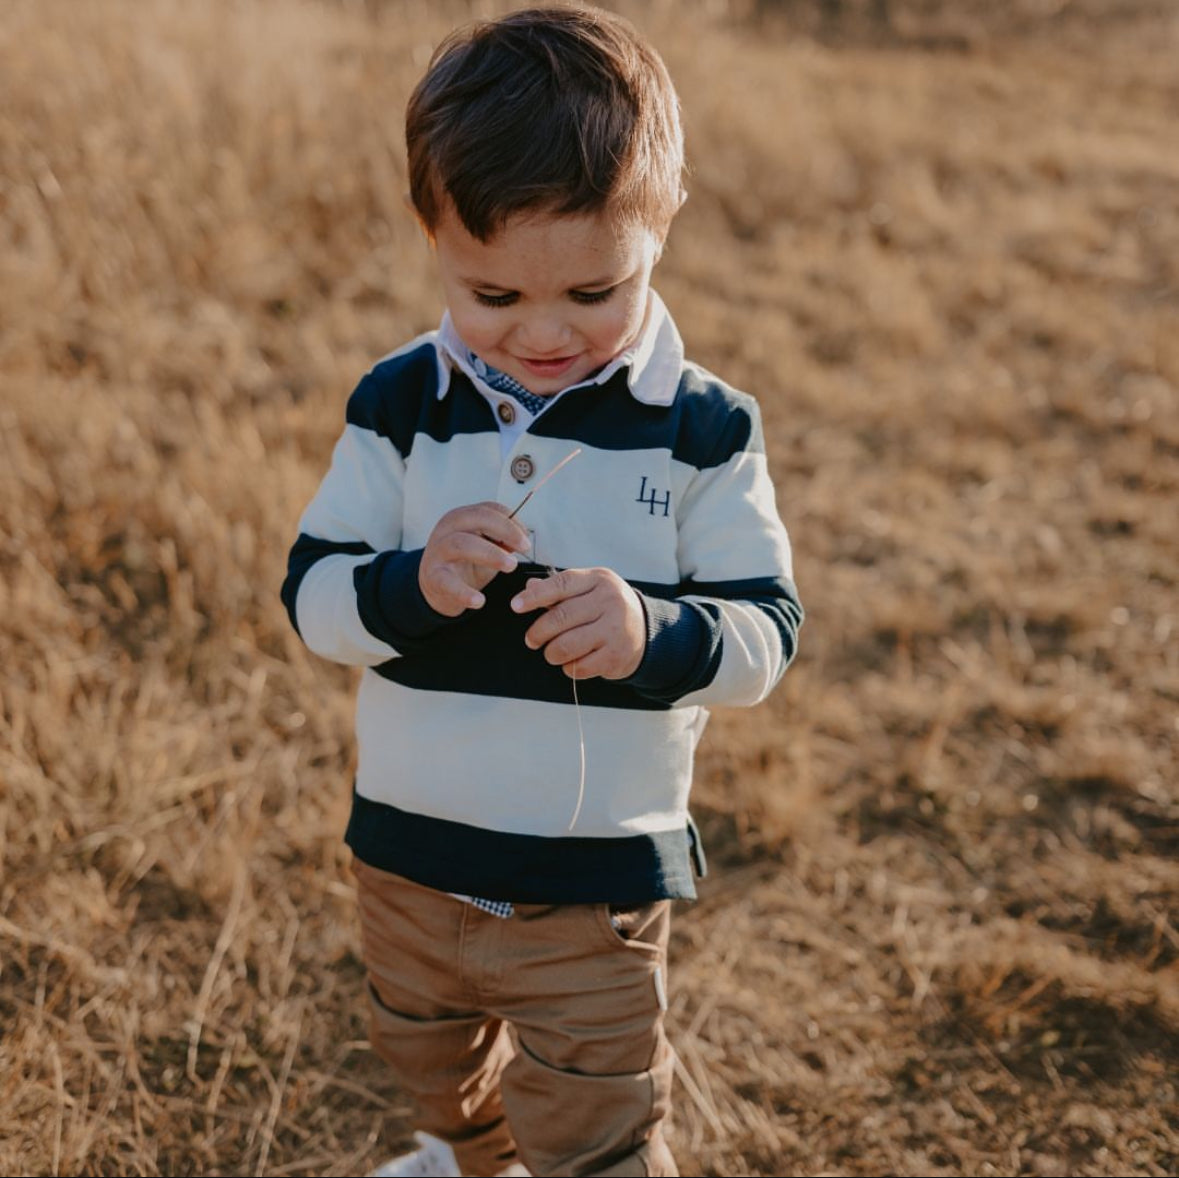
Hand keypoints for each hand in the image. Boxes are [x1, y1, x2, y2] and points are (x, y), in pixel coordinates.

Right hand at [419, 502, 530, 615]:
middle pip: (477, 519)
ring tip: (511, 566)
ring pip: (461, 544)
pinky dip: (464, 592)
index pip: (489, 509)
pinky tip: (480, 601)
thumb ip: (502, 541)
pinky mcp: (433, 576)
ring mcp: (438, 551)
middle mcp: (447, 529)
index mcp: (462, 517)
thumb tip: (523, 540)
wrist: (436, 587)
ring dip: (491, 553)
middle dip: (505, 531)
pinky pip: (448, 582)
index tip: (527, 539)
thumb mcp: (486, 547)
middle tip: (526, 548)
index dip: (512, 521)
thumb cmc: (465, 562)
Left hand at [511, 567, 645, 679]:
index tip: (515, 606)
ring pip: (566, 646)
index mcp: (599, 580)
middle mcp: (610, 601)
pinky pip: (579, 667)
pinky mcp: (616, 656)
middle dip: (538, 632)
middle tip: (532, 640)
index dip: (534, 596)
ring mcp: (616, 629)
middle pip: (560, 618)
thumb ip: (558, 589)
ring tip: (552, 653)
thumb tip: (529, 588)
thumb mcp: (588, 590)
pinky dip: (569, 668)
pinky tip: (573, 662)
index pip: (561, 584)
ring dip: (551, 653)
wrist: (647, 631)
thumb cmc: (606, 608)